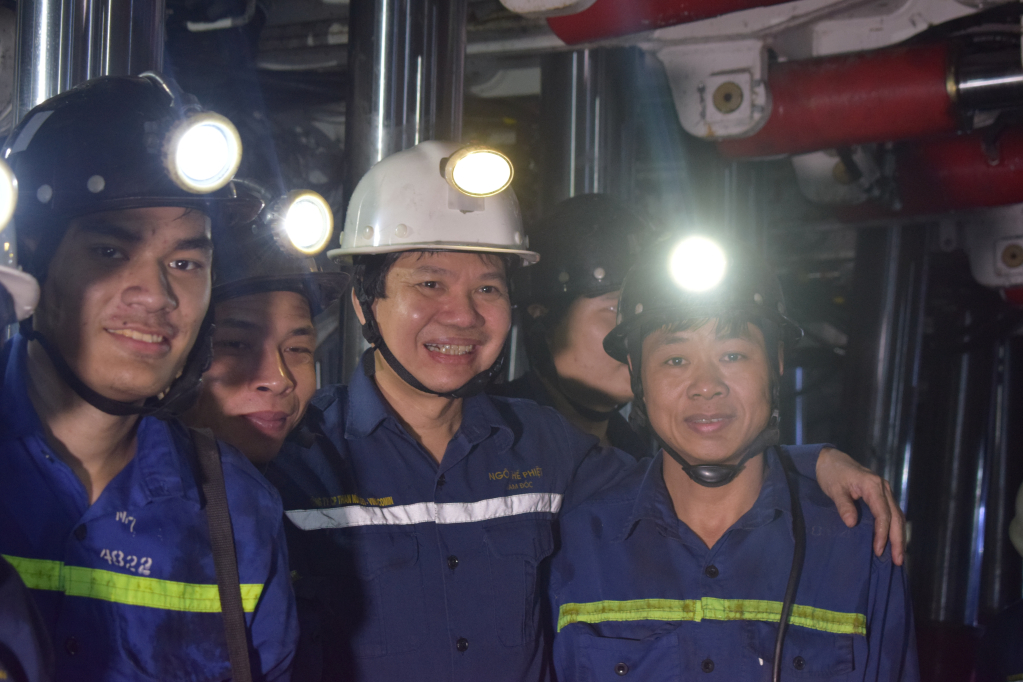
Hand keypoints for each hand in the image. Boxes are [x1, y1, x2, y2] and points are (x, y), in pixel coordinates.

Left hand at [816, 447, 905, 564]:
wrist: (830, 460)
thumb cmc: (831, 474)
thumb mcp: (834, 489)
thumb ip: (843, 505)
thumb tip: (852, 523)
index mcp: (872, 485)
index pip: (883, 513)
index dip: (882, 533)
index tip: (879, 550)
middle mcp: (883, 488)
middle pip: (896, 516)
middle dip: (898, 539)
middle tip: (898, 560)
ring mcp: (884, 491)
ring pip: (898, 516)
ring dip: (899, 536)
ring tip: (898, 556)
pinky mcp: (882, 495)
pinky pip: (892, 513)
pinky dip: (894, 528)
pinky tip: (893, 541)